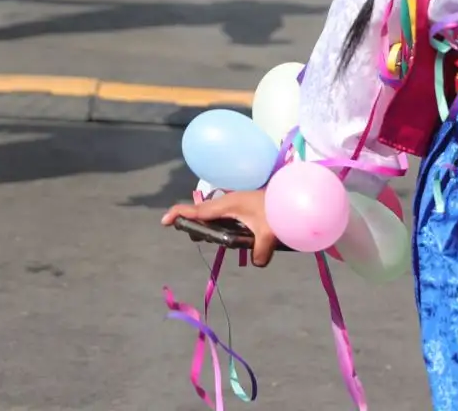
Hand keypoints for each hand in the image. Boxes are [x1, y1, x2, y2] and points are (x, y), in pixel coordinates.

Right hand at [162, 190, 279, 266]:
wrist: (293, 195)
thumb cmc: (279, 209)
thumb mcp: (269, 233)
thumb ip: (260, 251)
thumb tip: (257, 263)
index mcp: (227, 205)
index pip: (197, 210)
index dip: (179, 214)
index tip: (164, 221)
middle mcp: (228, 202)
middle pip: (201, 214)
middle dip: (196, 226)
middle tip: (200, 238)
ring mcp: (235, 203)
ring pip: (213, 216)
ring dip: (210, 227)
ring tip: (216, 239)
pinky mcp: (243, 206)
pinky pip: (224, 216)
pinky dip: (221, 225)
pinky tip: (232, 236)